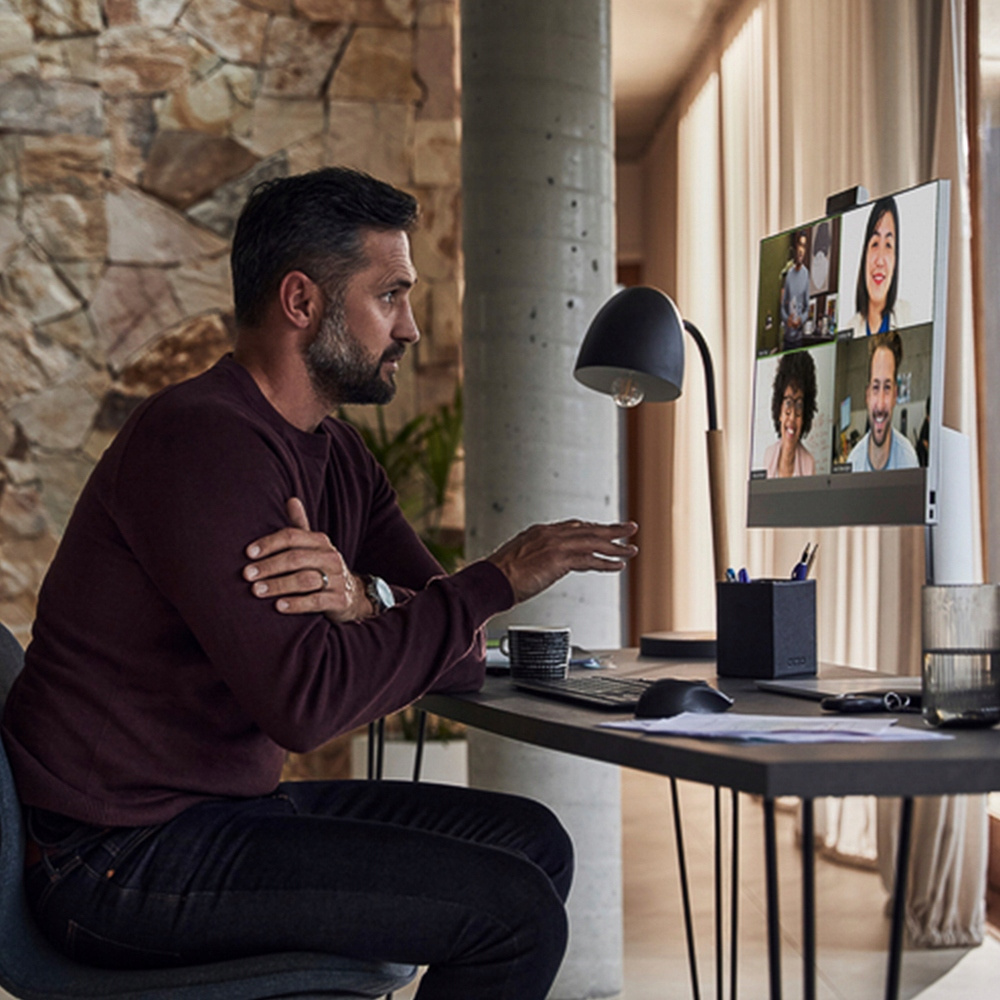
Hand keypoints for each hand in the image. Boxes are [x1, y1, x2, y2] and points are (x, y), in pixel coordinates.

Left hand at [244, 498, 371, 621]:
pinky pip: (316, 601)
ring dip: (278, 585)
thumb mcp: (313, 546)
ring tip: (257, 591)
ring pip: (305, 579)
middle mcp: (330, 557)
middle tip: (247, 574)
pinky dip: (296, 604)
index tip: (248, 553)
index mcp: (321, 541)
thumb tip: (291, 499)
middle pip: (296, 558)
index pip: (292, 536)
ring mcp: (337, 579)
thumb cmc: (322, 567)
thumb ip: (300, 526)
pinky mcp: (339, 600)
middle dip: (269, 566)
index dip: (269, 543)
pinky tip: (278, 606)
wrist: (352, 594)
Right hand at [487, 520, 637, 603]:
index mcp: (540, 532)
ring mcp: (555, 545)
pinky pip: (589, 559)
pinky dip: (606, 562)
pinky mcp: (559, 559)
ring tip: (631, 549)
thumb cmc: (499, 576)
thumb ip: (534, 558)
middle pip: (588, 529)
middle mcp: (550, 534)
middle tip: (630, 529)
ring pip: (593, 542)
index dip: (592, 530)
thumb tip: (540, 567)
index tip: (604, 531)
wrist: (490, 581)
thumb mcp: (518, 560)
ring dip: (615, 546)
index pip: (573, 527)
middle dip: (612, 530)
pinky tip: (618, 566)